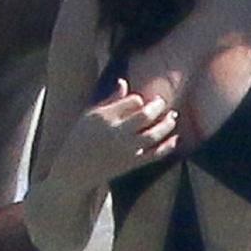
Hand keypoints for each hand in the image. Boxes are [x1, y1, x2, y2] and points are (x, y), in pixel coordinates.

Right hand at [53, 79, 178, 193]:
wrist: (75, 169)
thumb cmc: (81, 137)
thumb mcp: (90, 114)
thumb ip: (110, 99)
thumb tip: (124, 82)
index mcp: (105, 116)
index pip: (133, 101)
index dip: (139, 100)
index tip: (140, 101)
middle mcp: (116, 132)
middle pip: (145, 116)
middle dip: (158, 106)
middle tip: (162, 102)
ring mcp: (125, 149)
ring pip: (153, 135)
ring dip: (167, 125)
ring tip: (173, 117)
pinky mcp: (131, 163)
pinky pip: (154, 155)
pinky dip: (167, 147)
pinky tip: (175, 139)